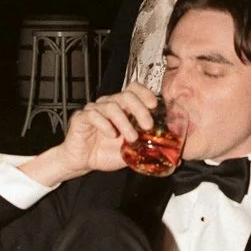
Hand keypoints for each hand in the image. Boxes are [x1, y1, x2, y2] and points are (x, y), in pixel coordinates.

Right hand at [28, 85, 158, 184]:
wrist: (83, 162)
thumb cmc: (105, 152)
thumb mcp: (131, 150)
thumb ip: (146, 146)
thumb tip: (170, 152)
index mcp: (121, 108)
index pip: (133, 89)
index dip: (145, 93)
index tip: (154, 105)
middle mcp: (108, 105)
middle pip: (126, 95)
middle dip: (140, 109)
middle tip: (148, 125)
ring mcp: (94, 110)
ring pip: (112, 106)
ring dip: (124, 122)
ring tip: (131, 138)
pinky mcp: (81, 118)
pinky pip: (93, 115)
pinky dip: (105, 124)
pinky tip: (111, 135)